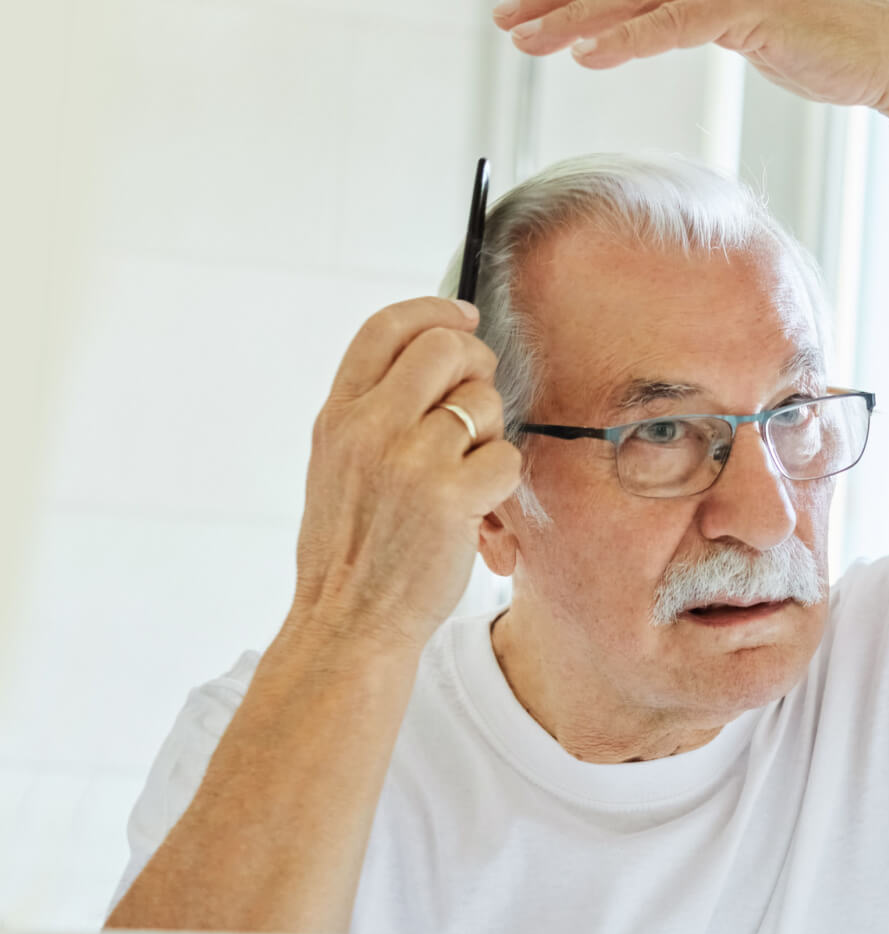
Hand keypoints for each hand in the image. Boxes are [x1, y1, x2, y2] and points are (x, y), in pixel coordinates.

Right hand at [289, 297, 524, 651]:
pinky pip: (506, 455)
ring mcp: (410, 460)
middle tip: (479, 402)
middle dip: (477, 365)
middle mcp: (370, 428)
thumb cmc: (353, 548)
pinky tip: (478, 508)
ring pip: (484, 403)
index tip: (463, 317)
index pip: (386, 327)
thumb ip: (374, 411)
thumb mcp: (338, 464)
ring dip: (491, 435)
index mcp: (338, 416)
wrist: (349, 621)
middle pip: (446, 348)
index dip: (435, 311)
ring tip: (466, 475)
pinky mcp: (450, 496)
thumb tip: (435, 359)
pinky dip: (502, 481)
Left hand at [492, 0, 888, 111]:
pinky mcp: (749, 10)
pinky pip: (674, 22)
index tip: (520, 3)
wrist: (885, 52)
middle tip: (507, 18)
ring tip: (532, 40)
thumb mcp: (746, 26)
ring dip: (573, 16)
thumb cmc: (822, 46)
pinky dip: (626, 38)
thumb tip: (656, 30)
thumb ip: (699, 20)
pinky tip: (591, 55)